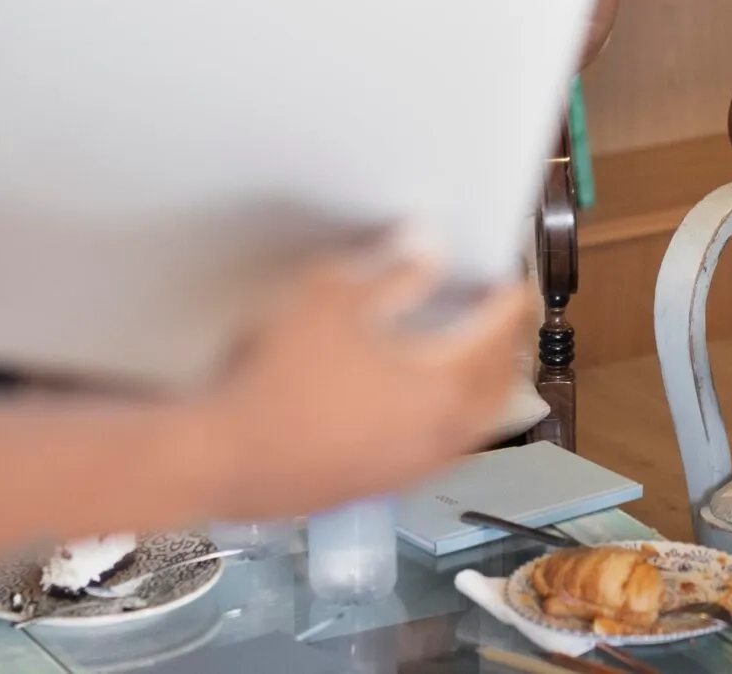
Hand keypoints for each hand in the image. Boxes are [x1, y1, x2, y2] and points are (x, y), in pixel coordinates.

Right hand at [192, 248, 534, 521]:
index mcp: (439, 383)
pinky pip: (439, 451)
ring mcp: (410, 469)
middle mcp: (438, 433)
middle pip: (498, 387)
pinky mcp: (379, 488)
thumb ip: (391, 270)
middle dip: (508, 348)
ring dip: (484, 390)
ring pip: (472, 427)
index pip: (496, 335)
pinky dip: (450, 422)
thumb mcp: (331, 296)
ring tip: (476, 360)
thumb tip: (431, 243)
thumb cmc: (274, 372)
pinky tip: (425, 407)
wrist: (219, 457)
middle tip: (505, 318)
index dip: (509, 302)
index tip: (511, 279)